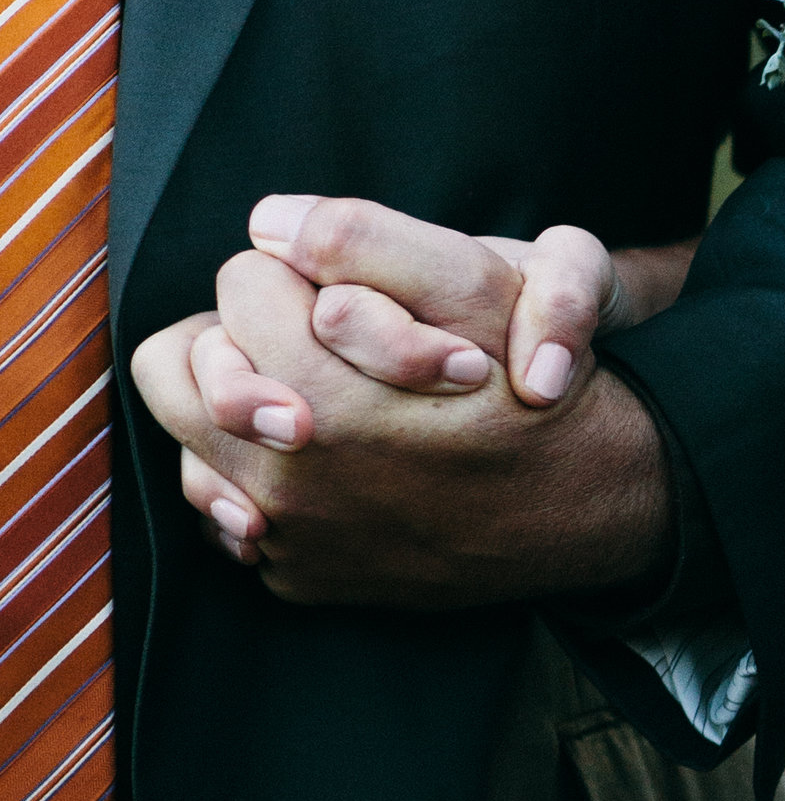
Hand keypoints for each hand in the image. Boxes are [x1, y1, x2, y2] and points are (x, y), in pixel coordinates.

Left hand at [131, 198, 686, 607]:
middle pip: (178, 371)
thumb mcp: (479, 290)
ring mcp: (289, 537)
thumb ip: (366, 241)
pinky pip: (231, 516)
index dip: (288, 273)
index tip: (334, 291)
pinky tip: (323, 464)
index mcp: (319, 395)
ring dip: (233, 411)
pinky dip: (260, 483)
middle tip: (299, 338)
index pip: (238, 286)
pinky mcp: (300, 577)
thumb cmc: (535, 391)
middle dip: (234, 339)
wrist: (590, 506)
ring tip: (303, 395)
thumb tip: (267, 223)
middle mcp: (287, 478)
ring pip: (190, 448)